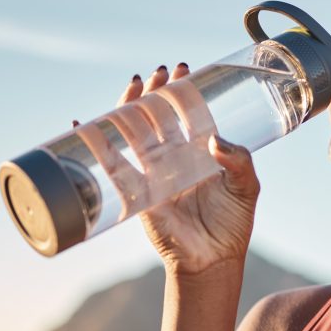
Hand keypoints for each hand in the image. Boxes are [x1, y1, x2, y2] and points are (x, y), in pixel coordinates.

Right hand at [112, 63, 259, 274]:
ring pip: (135, 133)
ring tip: (132, 87)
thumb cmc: (233, 223)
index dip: (183, 90)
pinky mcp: (137, 192)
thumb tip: (215, 140)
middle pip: (157, 116)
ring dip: (129, 108)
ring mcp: (153, 172)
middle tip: (158, 74)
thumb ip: (239, 161)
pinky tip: (83, 124)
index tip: (183, 71)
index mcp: (200, 151)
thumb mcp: (246, 187)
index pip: (187, 112)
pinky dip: (96, 145)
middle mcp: (174, 157)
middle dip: (155, 92)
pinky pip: (113, 166)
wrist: (213, 259)